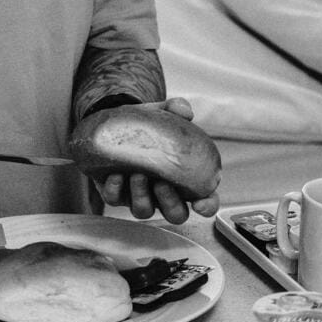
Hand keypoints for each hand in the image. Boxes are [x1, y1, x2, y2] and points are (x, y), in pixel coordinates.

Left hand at [88, 98, 220, 225]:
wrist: (116, 120)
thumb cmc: (149, 123)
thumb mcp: (164, 112)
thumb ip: (177, 108)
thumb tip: (185, 111)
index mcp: (185, 178)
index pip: (205, 200)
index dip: (207, 206)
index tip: (201, 204)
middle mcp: (164, 193)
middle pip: (176, 214)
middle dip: (170, 202)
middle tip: (162, 182)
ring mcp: (140, 196)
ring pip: (144, 211)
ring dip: (142, 197)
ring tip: (137, 174)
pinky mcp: (116, 193)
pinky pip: (115, 200)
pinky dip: (115, 190)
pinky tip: (115, 175)